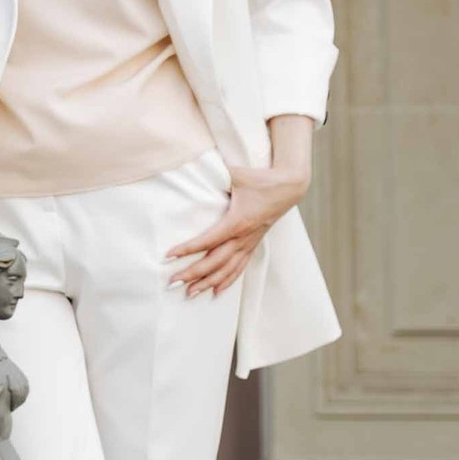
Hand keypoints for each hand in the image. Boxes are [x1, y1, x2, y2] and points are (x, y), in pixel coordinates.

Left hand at [167, 121, 313, 299]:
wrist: (289, 187)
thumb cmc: (261, 179)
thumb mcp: (237, 173)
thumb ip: (217, 172)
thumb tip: (195, 164)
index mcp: (236, 221)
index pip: (207, 241)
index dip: (188, 250)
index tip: (169, 256)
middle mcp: (242, 237)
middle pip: (214, 262)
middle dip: (193, 273)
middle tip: (172, 282)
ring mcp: (249, 243)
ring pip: (226, 270)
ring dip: (207, 283)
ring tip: (189, 294)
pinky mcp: (253, 245)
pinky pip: (239, 268)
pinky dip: (227, 281)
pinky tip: (215, 292)